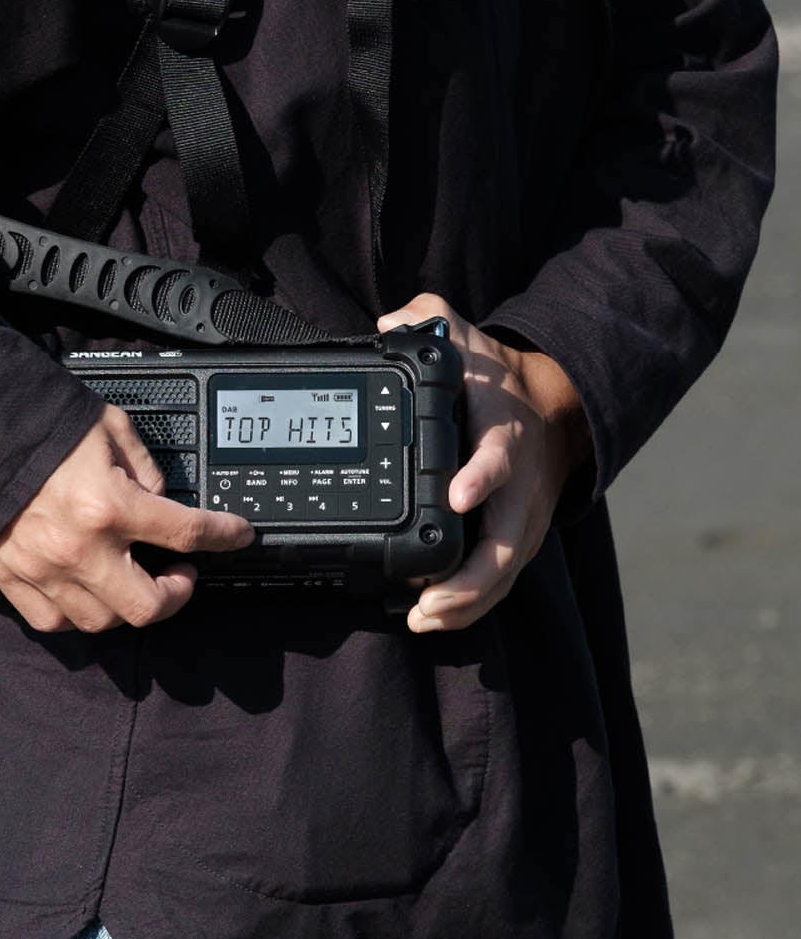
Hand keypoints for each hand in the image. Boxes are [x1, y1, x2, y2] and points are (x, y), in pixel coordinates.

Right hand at [0, 403, 254, 633]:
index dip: (225, 536)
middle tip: (180, 574)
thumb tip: (160, 499)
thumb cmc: (36, 427)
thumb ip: (143, 467)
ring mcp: (43, 571)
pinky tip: (89, 592)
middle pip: (149, 606)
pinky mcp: (12, 579)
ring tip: (133, 582)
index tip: (238, 535)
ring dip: (128, 606)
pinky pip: (54, 621)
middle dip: (177, 594)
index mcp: (109, 505)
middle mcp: (79, 548)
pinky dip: (78, 614)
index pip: (188, 532)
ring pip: (103, 621)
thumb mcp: (107, 427)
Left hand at [376, 295, 590, 633]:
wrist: (547, 409)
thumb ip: (428, 320)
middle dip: (471, 578)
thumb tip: (391, 321)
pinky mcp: (512, 543)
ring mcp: (519, 521)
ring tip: (423, 618)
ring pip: (502, 574)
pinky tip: (432, 619)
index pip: (499, 458)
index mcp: (504, 435)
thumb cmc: (493, 382)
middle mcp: (518, 488)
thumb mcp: (466, 339)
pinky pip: (495, 583)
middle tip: (428, 600)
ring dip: (466, 603)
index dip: (480, 477)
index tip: (456, 495)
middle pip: (505, 543)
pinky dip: (468, 606)